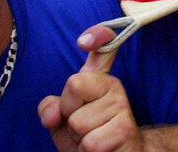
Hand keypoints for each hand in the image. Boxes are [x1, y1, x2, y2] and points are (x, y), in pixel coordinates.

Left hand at [39, 25, 142, 151]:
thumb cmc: (89, 139)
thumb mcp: (63, 122)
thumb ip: (52, 108)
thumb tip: (52, 114)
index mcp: (99, 81)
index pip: (103, 50)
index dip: (98, 36)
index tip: (85, 39)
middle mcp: (114, 88)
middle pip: (72, 89)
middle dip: (68, 116)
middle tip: (83, 129)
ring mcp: (122, 107)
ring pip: (78, 122)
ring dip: (79, 139)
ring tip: (92, 141)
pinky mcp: (125, 130)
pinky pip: (91, 142)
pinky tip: (101, 151)